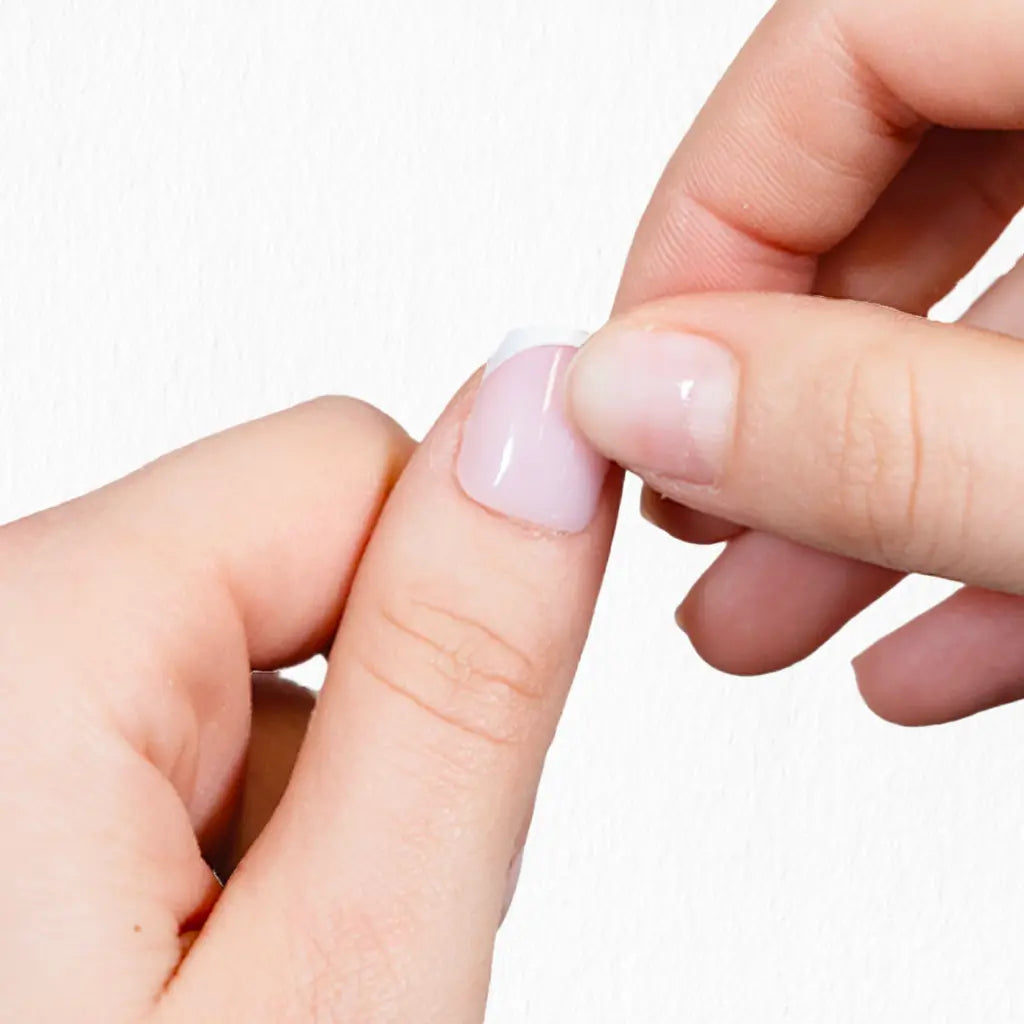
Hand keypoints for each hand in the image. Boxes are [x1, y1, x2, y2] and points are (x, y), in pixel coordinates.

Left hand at [2, 345, 614, 1021]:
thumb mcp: (349, 972)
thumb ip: (458, 676)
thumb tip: (546, 422)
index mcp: (34, 637)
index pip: (352, 462)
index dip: (456, 619)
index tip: (445, 793)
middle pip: (299, 565)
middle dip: (379, 730)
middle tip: (330, 943)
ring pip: (254, 663)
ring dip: (306, 809)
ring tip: (258, 986)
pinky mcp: (12, 787)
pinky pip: (179, 735)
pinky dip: (230, 842)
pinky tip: (194, 979)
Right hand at [566, 0, 1023, 724]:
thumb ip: (879, 431)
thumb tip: (631, 401)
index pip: (852, 35)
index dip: (709, 218)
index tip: (645, 395)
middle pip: (899, 181)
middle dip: (772, 390)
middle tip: (695, 517)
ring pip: (987, 316)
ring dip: (865, 486)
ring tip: (768, 621)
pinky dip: (994, 513)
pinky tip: (929, 642)